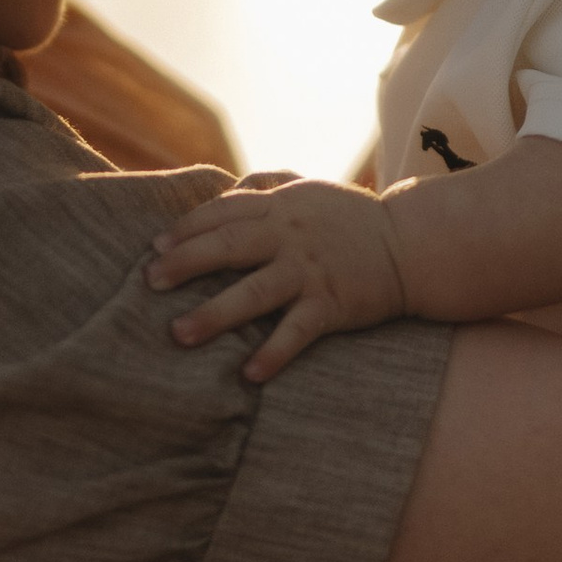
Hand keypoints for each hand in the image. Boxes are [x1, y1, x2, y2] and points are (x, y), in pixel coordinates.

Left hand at [145, 180, 408, 380]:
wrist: (412, 245)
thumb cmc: (352, 220)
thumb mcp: (309, 190)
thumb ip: (267, 186)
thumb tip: (224, 188)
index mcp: (281, 206)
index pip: (223, 212)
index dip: (186, 228)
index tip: (154, 247)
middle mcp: (290, 236)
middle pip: (229, 246)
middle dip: (185, 263)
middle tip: (149, 282)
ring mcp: (311, 271)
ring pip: (255, 292)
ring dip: (215, 314)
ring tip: (179, 334)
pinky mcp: (333, 304)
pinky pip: (298, 331)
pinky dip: (274, 353)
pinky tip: (248, 374)